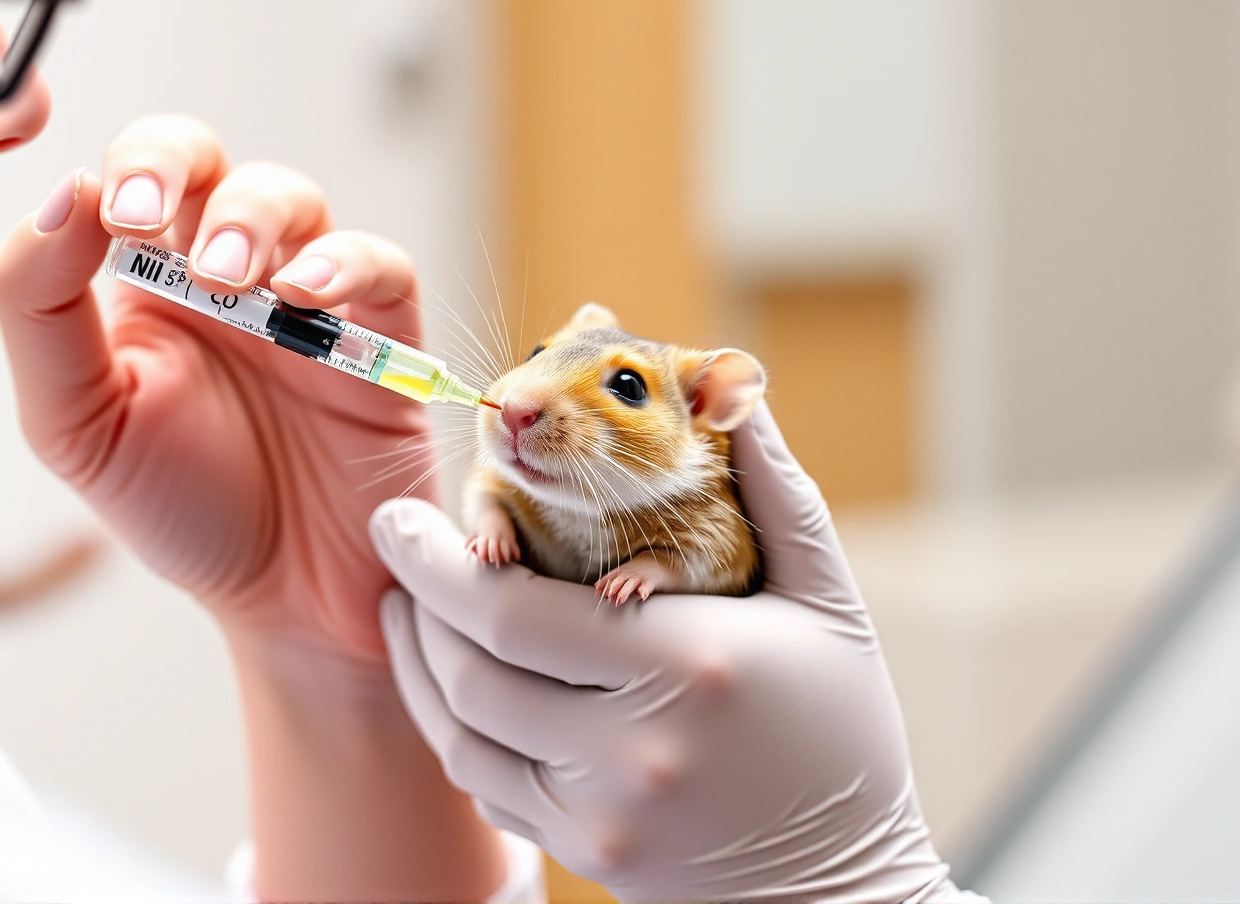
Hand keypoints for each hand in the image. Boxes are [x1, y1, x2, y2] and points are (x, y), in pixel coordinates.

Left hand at [0, 117, 504, 900]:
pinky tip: (307, 296)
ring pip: (290, 196)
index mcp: (140, 287)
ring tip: (231, 278)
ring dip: (254, 217)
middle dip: (172, 162)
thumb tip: (60, 192)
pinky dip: (347, 263)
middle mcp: (221, 274)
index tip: (104, 211)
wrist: (289, 603)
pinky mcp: (382, 333)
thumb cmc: (183, 510)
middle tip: (145, 215)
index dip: (116, 168)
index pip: (123, 179)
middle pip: (203, 158)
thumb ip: (41, 308)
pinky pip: (380, 263)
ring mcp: (305, 298)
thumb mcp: (76, 423)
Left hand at [373, 403, 970, 902]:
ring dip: (419, 659)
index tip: (401, 514)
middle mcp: (631, 750)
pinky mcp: (582, 857)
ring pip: (459, 731)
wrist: (845, 891)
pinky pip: (483, 785)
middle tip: (394, 541)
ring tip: (407, 603)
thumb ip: (770, 489)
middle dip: (417, 598)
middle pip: (470, 668)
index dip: (438, 561)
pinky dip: (450, 723)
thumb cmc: (843, 732)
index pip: (513, 612)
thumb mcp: (825, 601)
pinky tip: (448, 674)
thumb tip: (731, 386)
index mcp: (688, 666)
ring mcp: (600, 817)